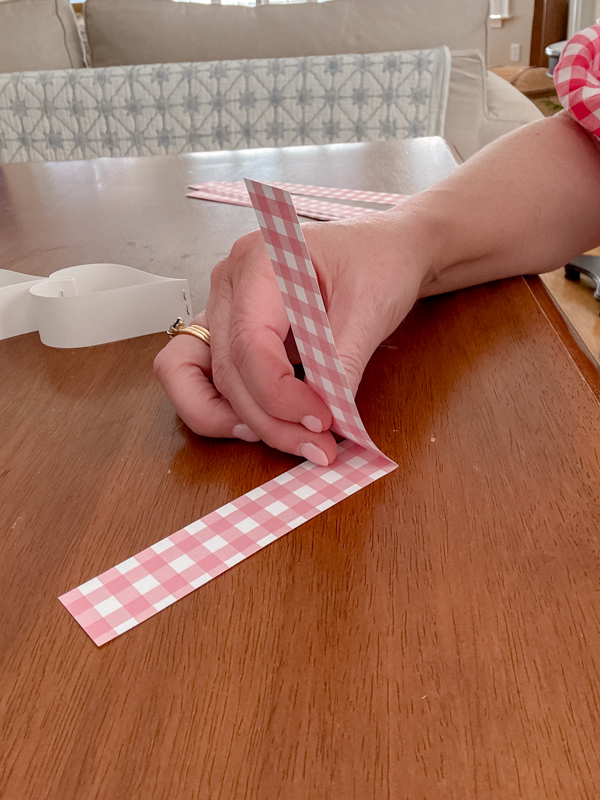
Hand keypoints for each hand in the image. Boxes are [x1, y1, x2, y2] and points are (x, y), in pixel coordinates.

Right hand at [154, 208, 429, 464]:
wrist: (384, 251)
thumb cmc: (377, 264)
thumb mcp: (370, 311)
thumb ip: (342, 365)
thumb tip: (327, 422)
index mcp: (259, 260)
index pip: (250, 344)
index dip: (280, 395)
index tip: (322, 422)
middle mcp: (228, 282)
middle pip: (227, 369)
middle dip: (269, 419)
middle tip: (318, 446)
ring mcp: (221, 307)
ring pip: (196, 377)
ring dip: (235, 419)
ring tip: (288, 438)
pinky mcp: (227, 331)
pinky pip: (199, 375)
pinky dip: (224, 408)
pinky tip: (267, 423)